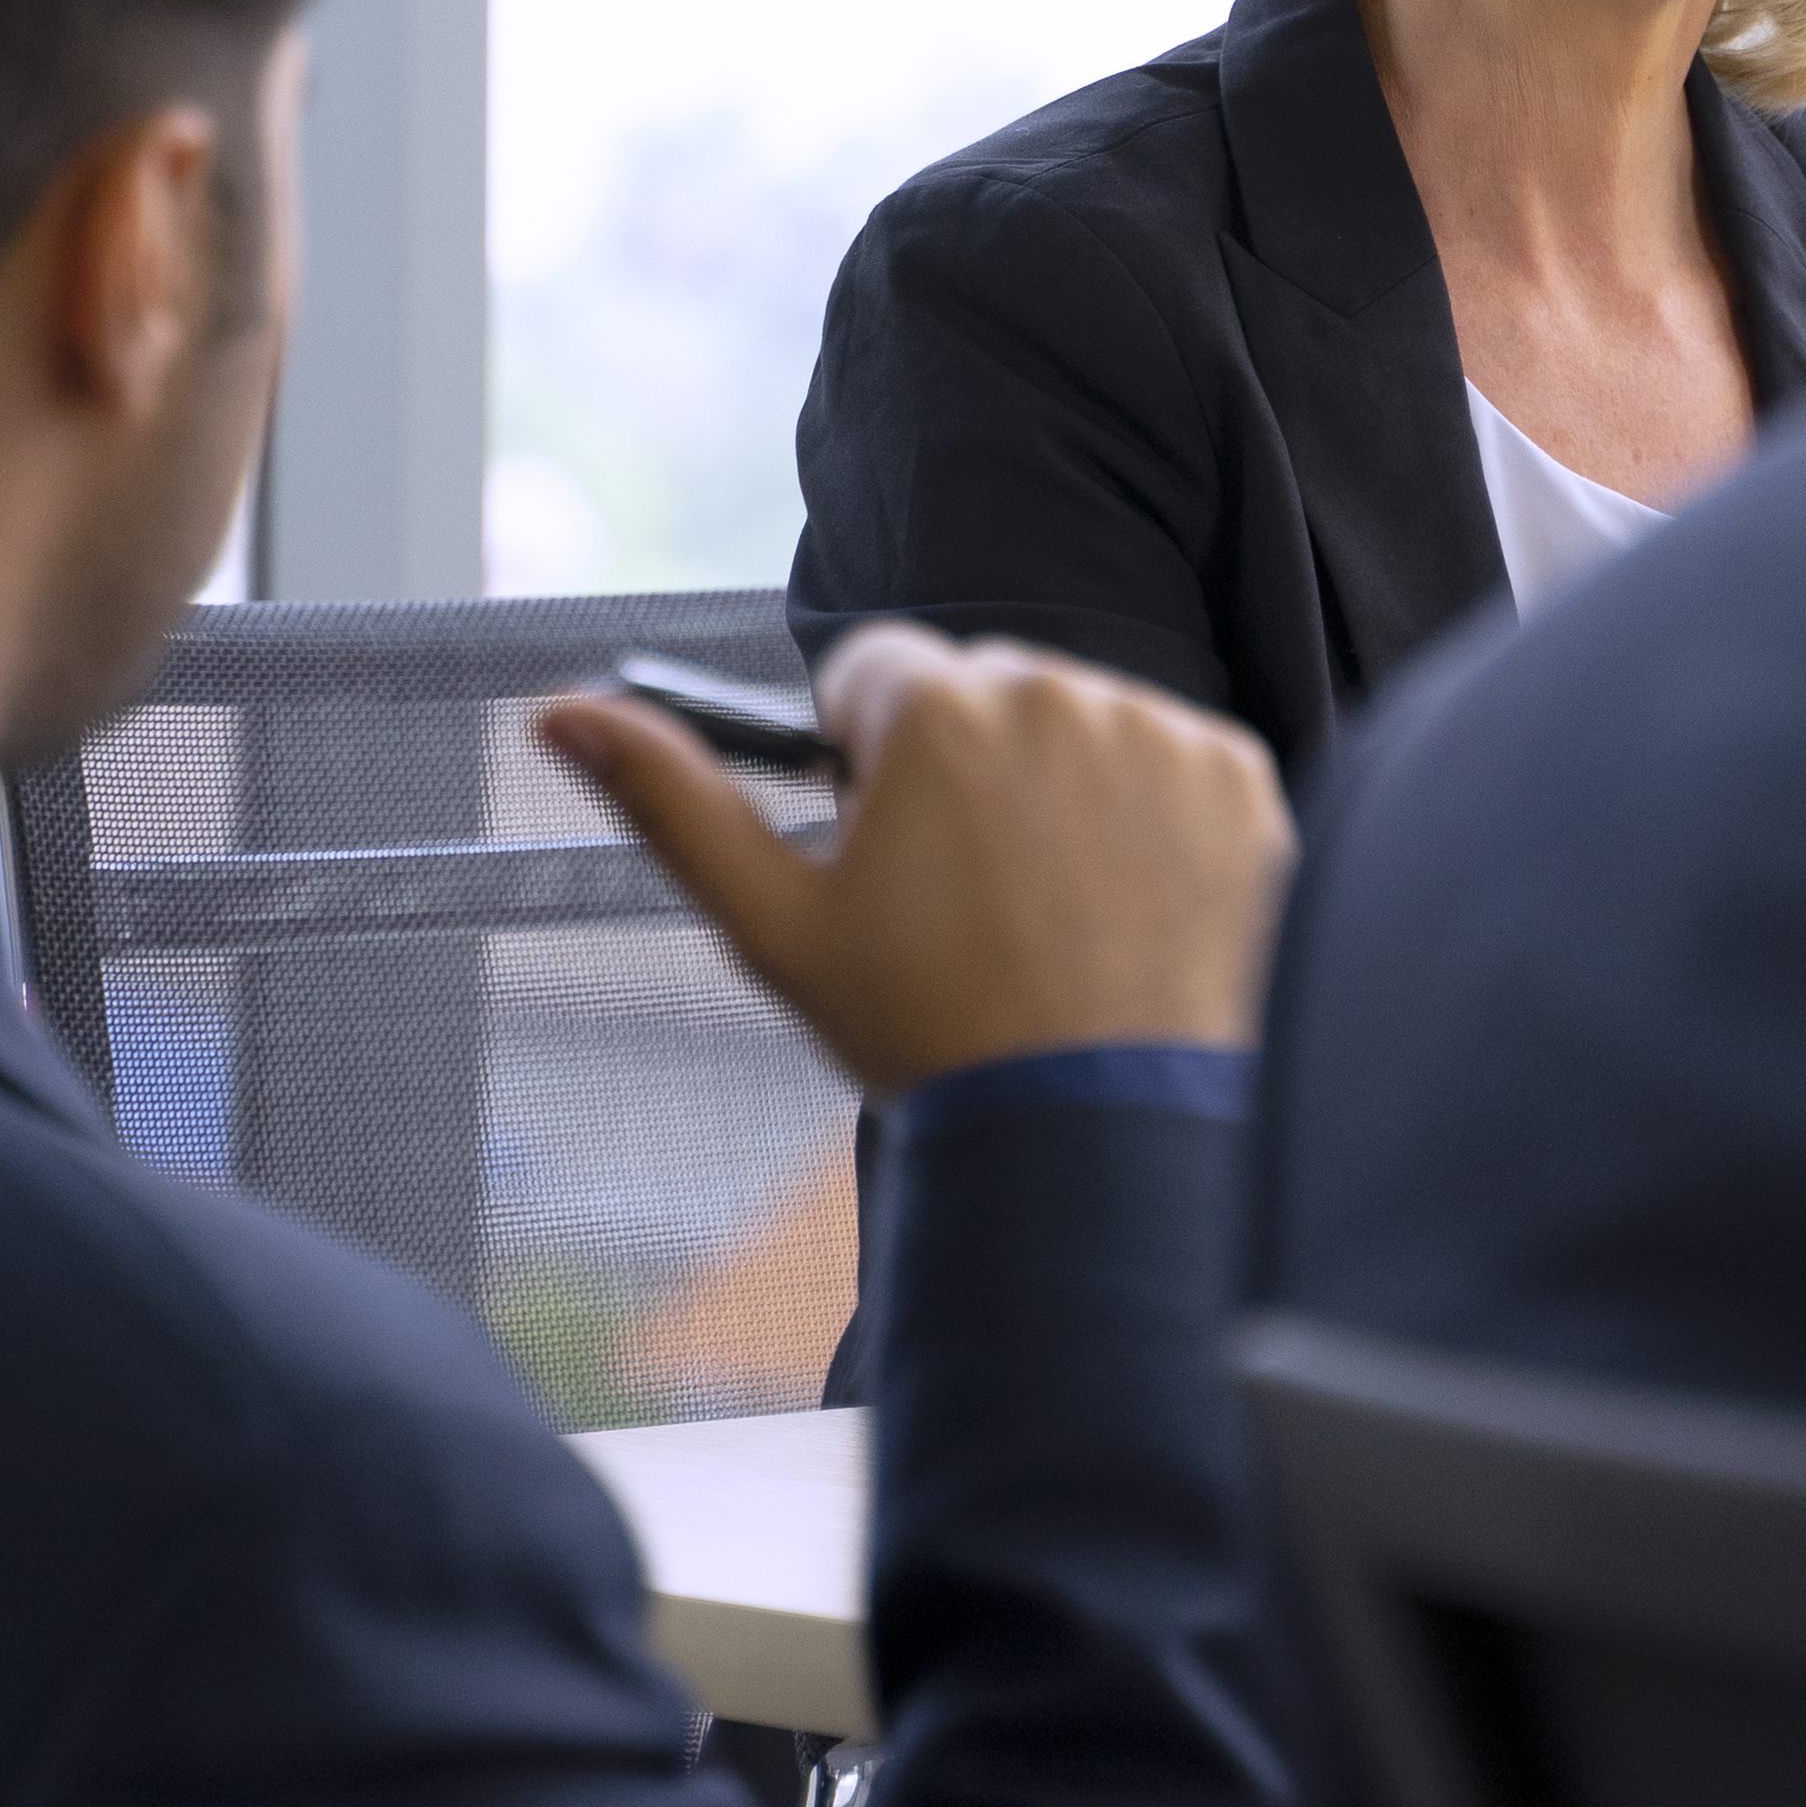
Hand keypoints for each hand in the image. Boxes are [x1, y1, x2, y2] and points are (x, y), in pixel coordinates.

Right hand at [537, 626, 1290, 1098]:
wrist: (1098, 1135)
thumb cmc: (930, 1034)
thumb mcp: (774, 925)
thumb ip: (668, 799)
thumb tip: (563, 716)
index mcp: (936, 707)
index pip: (872, 671)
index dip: (863, 760)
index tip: (886, 847)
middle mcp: (1056, 689)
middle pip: (981, 692)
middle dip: (964, 770)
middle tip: (969, 902)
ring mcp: (1160, 733)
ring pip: (1078, 725)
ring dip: (1059, 792)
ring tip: (1052, 917)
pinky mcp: (1243, 779)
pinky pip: (1173, 765)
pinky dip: (1151, 822)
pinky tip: (1128, 911)